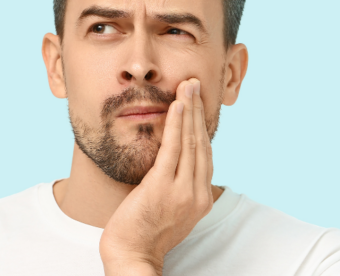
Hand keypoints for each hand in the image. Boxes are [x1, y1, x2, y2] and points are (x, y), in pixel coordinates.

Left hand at [99, 78, 214, 275]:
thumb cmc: (144, 233)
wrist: (133, 254)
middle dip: (198, 111)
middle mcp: (198, 194)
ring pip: (191, 142)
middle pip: (202, 144)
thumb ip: (177, 187)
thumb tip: (173, 164)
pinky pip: (173, 149)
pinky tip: (176, 107)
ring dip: (189, 111)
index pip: (206, 154)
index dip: (202, 126)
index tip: (197, 104)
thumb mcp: (170, 208)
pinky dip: (176, 125)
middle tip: (195, 85)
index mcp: (202, 199)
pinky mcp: (163, 187)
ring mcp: (183, 191)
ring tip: (187, 87)